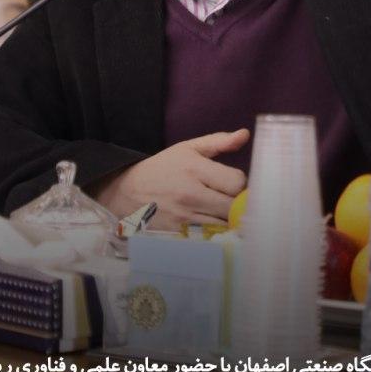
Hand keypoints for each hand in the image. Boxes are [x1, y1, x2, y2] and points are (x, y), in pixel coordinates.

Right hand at [89, 129, 249, 230]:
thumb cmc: (163, 168)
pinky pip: (208, 237)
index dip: (239, 184)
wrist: (126, 193)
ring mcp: (183, 217)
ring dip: (227, 219)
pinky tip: (209, 224)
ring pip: (224, 224)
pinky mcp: (177, 234)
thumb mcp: (188, 148)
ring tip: (219, 210)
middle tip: (229, 200)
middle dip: (237, 204)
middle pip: (233, 207)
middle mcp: (189, 194)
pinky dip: (214, 232)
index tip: (231, 184)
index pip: (237, 182)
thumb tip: (245, 134)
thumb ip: (219, 141)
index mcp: (194, 169)